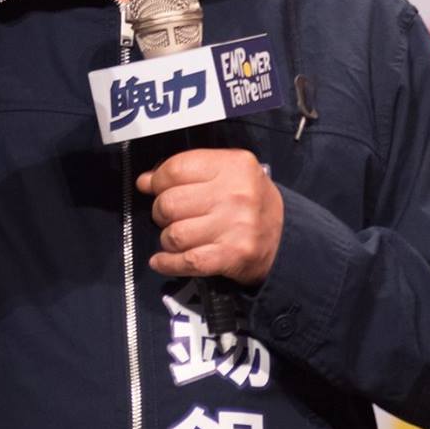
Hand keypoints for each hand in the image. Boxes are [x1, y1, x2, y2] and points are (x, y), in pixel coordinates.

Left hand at [136, 149, 283, 285]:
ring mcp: (236, 226)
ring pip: (174, 234)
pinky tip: (161, 261)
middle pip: (170, 203)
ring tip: (176, 237)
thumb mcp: (226, 174)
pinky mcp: (233, 256)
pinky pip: (187, 261)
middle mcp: (236, 194)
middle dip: (161, 212)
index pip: (176, 168)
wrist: (285, 238)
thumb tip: (145, 181)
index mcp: (233, 165)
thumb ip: (186, 171)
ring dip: (167, 239)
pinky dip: (167, 263)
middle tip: (169, 215)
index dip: (158, 180)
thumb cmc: (247, 201)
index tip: (157, 188)